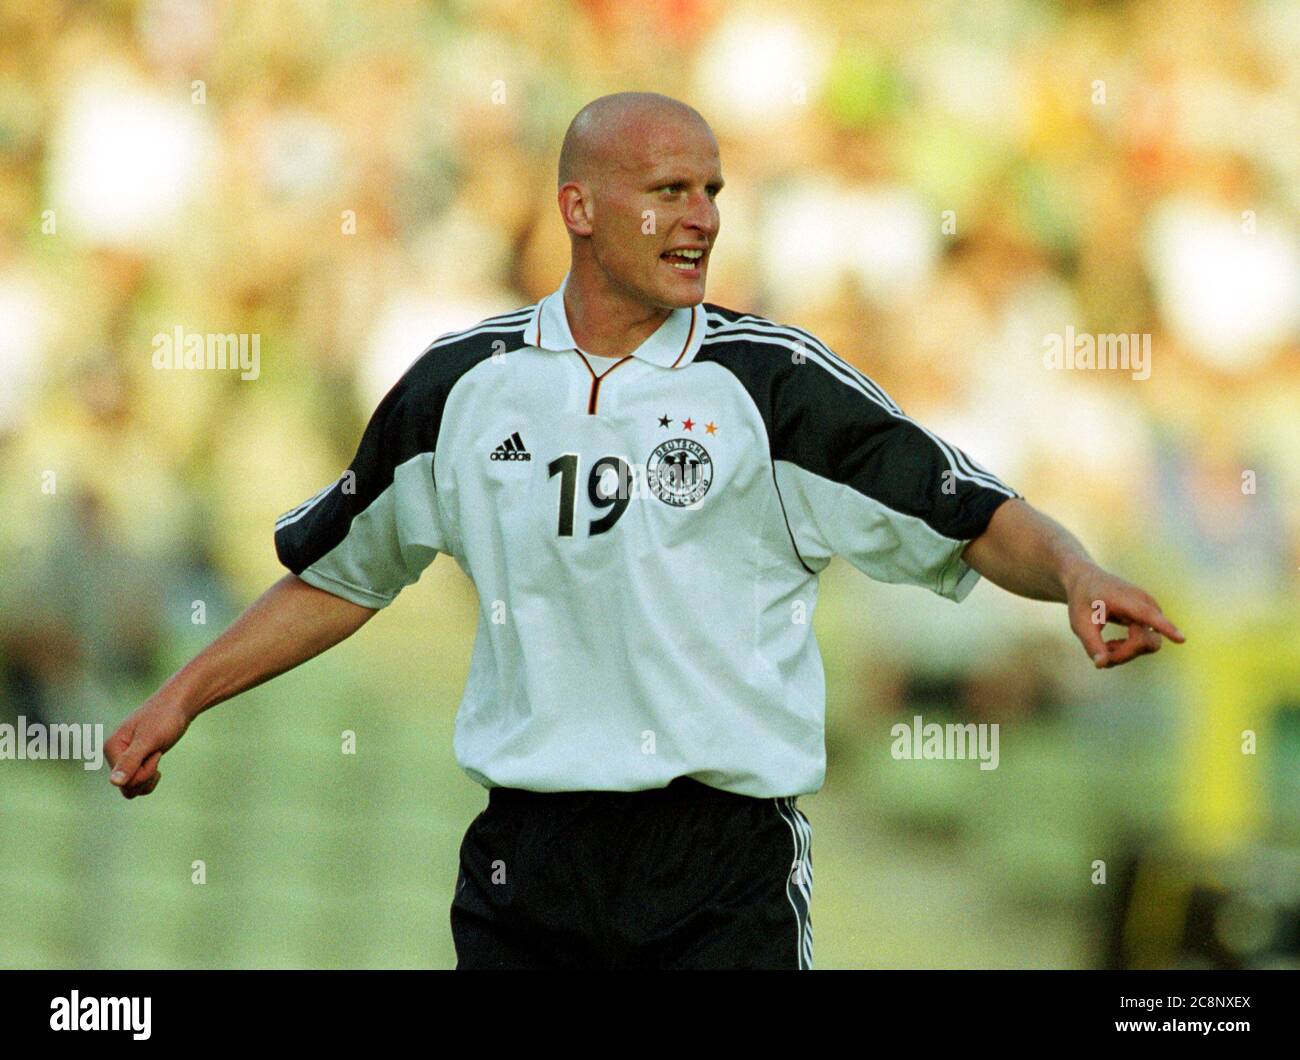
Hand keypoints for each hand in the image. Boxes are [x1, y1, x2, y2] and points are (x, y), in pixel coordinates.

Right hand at [105, 696, 192, 797]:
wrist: (179, 705)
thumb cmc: (165, 718)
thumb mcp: (149, 740)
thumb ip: (130, 761)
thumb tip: (114, 782)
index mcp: (111, 748)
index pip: (123, 781)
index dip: (144, 772)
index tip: (155, 752)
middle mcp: (114, 755)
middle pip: (127, 786)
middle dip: (146, 775)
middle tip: (157, 754)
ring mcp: (125, 759)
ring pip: (132, 787)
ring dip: (148, 778)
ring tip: (156, 757)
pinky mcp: (136, 760)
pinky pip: (138, 783)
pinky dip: (149, 779)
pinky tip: (157, 768)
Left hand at [1064, 563, 1185, 668]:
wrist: (1086, 581)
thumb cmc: (1082, 600)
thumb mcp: (1079, 623)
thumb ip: (1091, 644)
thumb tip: (1102, 664)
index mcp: (1125, 599)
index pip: (1147, 615)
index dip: (1164, 628)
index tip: (1181, 639)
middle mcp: (1145, 604)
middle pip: (1147, 641)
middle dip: (1126, 654)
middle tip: (1102, 655)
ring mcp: (1151, 611)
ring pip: (1149, 644)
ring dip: (1126, 652)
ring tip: (1105, 645)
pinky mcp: (1150, 619)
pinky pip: (1147, 643)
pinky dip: (1128, 648)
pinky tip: (1111, 644)